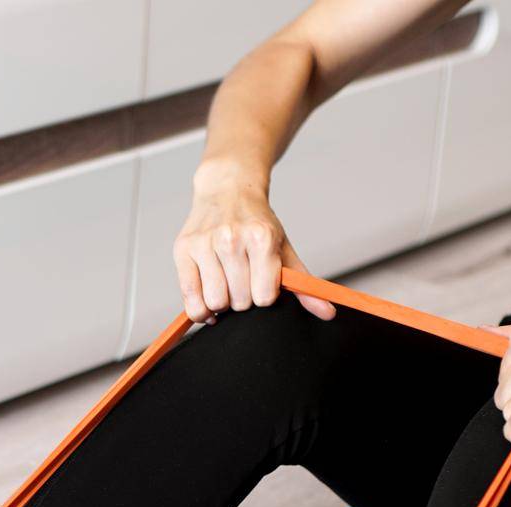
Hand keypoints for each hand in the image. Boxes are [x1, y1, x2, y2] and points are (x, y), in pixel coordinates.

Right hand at [174, 166, 333, 323]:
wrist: (227, 189)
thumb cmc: (257, 223)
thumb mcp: (283, 248)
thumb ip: (304, 284)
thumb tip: (328, 313)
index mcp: (261, 238)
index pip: (264, 297)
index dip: (265, 296)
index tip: (262, 282)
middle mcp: (231, 239)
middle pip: (239, 302)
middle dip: (243, 299)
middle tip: (243, 281)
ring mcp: (205, 244)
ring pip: (215, 303)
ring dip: (222, 303)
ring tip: (226, 286)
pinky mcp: (183, 250)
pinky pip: (191, 300)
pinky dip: (201, 309)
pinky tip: (209, 299)